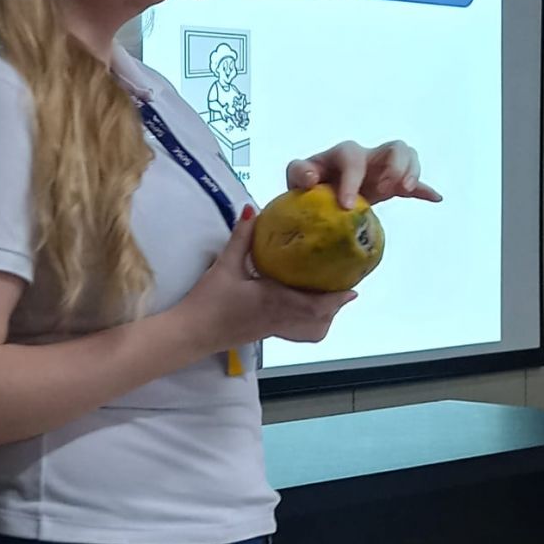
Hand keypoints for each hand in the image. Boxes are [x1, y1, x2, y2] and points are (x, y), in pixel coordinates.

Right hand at [178, 207, 356, 352]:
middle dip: (335, 306)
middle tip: (345, 287)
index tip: (353, 288)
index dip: (336, 299)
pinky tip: (302, 310)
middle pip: (319, 320)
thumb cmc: (208, 301)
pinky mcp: (265, 334)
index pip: (314, 305)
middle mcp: (279, 318)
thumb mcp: (225, 265)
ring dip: (324, 318)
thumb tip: (253, 209)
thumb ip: (241, 238)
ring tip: (330, 300)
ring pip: (310, 331)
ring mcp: (273, 330)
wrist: (190, 333)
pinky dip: (308, 325)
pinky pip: (296, 333)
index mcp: (273, 301)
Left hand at [286, 140, 442, 208]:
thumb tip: (312, 178)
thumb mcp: (297, 176)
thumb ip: (299, 172)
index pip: (353, 159)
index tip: (347, 206)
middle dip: (394, 167)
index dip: (352, 181)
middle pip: (394, 147)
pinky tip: (435, 197)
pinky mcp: (392, 184)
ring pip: (408, 157)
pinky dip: (424, 189)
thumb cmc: (308, 183)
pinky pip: (414, 183)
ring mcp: (383, 168)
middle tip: (384, 190)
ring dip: (412, 172)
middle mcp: (368, 156)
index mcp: (344, 154)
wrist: (319, 193)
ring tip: (404, 190)